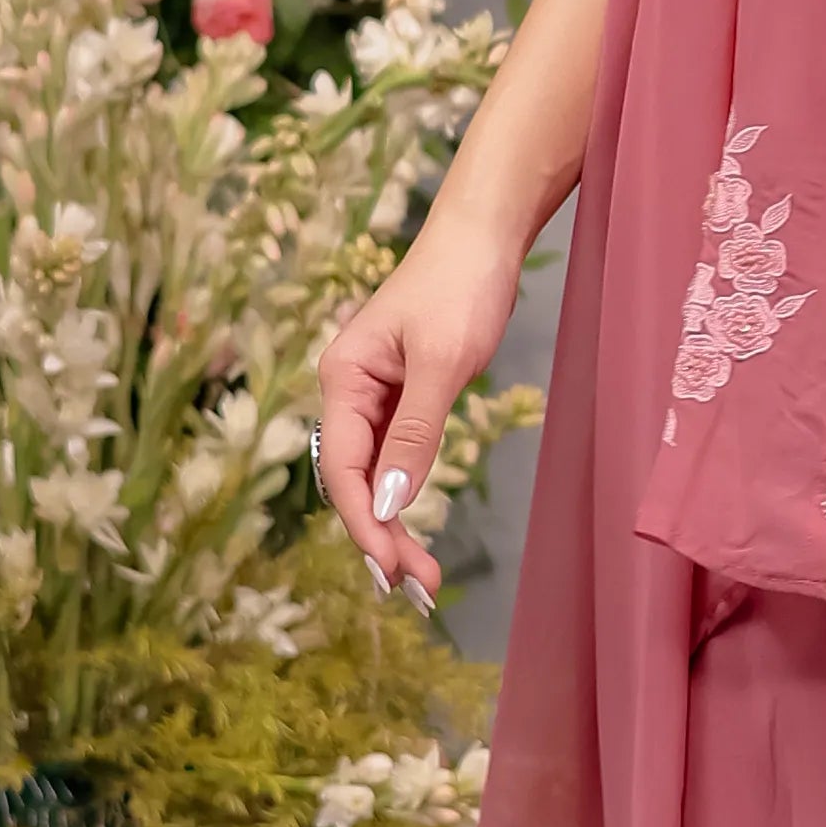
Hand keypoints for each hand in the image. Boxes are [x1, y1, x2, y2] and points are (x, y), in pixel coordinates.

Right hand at [314, 210, 526, 613]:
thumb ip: (413, 433)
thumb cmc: (460, 287)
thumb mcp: (440, 362)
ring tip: (420, 576)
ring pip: (375, 475)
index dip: (365, 524)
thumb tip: (389, 503)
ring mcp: (375, 394)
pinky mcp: (403, 395)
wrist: (484, 237)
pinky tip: (414, 527)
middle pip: (355, 480)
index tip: (392, 570)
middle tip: (417, 589)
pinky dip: (407, 493)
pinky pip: (396, 457)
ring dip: (393, 524)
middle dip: (380, 537)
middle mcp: (348, 390)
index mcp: (342, 379)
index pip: (344, 470)